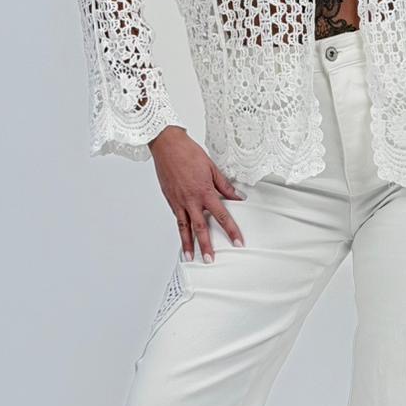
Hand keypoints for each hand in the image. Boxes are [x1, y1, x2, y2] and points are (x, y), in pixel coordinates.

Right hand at [148, 126, 245, 261]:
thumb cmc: (188, 152)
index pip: (222, 216)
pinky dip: (180, 230)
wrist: (167, 145)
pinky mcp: (170, 200)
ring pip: (184, 228)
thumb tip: (237, 197)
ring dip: (188, 244)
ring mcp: (178, 201)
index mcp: (204, 191)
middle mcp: (191, 200)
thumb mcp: (212, 168)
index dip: (231, 230)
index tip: (238, 242)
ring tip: (190, 257)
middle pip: (201, 228)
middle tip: (210, 260)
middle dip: (206, 245)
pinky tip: (183, 237)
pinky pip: (177, 218)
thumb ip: (225, 186)